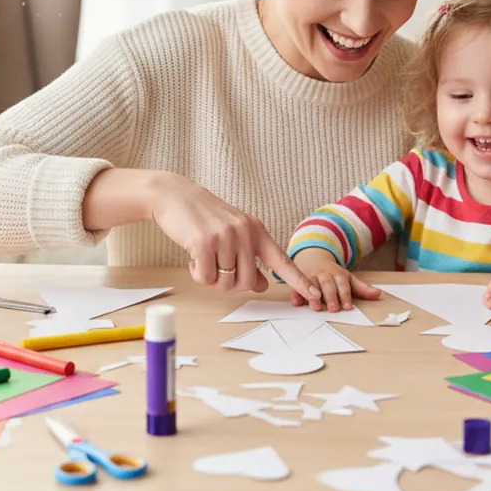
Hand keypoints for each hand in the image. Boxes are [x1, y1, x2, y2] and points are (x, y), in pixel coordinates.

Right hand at [145, 172, 320, 305]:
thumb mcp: (233, 234)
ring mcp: (226, 237)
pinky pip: (206, 278)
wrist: (175, 195)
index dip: (299, 280)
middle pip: (246, 283)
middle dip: (229, 283)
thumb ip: (249, 259)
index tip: (315, 295)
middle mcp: (245, 232)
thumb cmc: (204, 218)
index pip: (282, 260)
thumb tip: (262, 285)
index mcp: (256, 230)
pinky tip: (192, 258)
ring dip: (211, 278)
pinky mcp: (204, 243)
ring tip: (203, 258)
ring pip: (225, 283)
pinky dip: (197, 274)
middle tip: (215, 267)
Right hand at [291, 248, 382, 311]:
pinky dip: (296, 294)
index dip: (345, 295)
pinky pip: (296, 287)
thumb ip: (362, 288)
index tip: (348, 306)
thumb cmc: (333, 274)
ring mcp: (311, 277)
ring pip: (312, 285)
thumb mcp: (348, 278)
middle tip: (333, 309)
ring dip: (313, 295)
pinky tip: (297, 302)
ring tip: (315, 306)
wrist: (313, 258)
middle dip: (331, 297)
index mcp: (338, 275)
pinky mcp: (299, 280)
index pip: (343, 285)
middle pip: (328, 286)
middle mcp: (324, 275)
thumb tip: (378, 294)